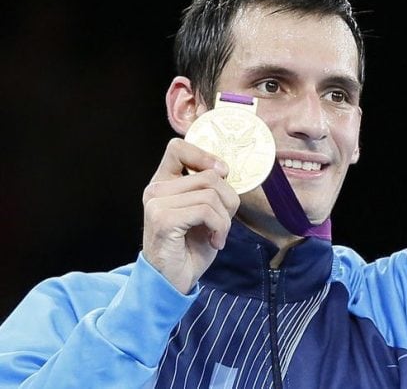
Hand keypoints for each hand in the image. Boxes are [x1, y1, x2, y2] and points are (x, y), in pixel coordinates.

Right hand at [141, 138, 240, 293]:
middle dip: (228, 201)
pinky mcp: (163, 218)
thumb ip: (210, 188)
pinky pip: (206, 210)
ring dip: (225, 219)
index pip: (178, 148)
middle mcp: (156, 189)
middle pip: (209, 175)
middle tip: (222, 223)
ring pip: (211, 194)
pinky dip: (219, 228)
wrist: (174, 281)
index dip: (205, 156)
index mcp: (164, 183)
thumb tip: (224, 169)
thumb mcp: (205, 211)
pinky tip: (214, 242)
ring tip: (217, 236)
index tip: (223, 173)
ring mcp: (156, 203)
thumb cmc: (191, 247)